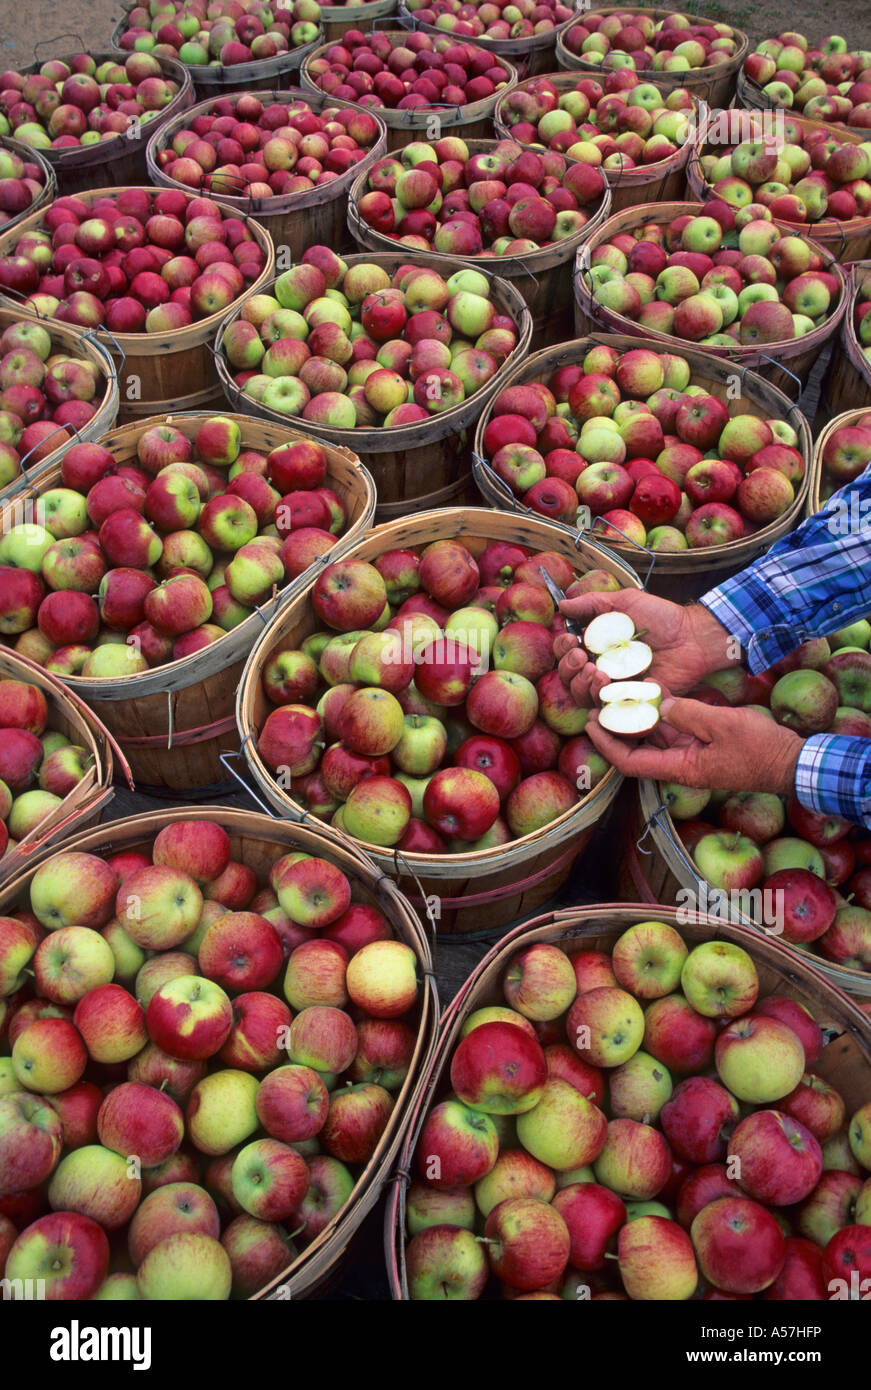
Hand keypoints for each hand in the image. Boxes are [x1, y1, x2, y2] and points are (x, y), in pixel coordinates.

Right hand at [554, 591, 739, 706]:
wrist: (691, 638)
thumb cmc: (661, 618)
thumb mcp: (625, 602)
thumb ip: (592, 602)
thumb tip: (563, 604)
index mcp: (597, 644)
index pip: (566, 652)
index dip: (562, 648)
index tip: (571, 639)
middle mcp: (600, 666)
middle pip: (567, 676)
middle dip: (567, 667)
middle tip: (581, 656)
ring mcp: (613, 686)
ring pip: (580, 695)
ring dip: (580, 683)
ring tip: (594, 670)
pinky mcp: (627, 701)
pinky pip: (603, 708)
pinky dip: (598, 697)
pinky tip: (605, 682)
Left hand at [585, 696, 803, 796]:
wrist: (791, 761)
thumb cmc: (760, 748)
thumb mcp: (723, 725)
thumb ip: (688, 714)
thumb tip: (660, 704)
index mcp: (680, 768)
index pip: (630, 762)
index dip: (607, 744)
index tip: (590, 723)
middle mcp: (680, 765)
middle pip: (637, 749)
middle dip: (615, 728)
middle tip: (596, 703)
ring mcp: (691, 755)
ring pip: (655, 738)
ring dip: (637, 719)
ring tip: (617, 694)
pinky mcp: (702, 745)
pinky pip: (674, 731)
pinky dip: (661, 715)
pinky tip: (652, 693)